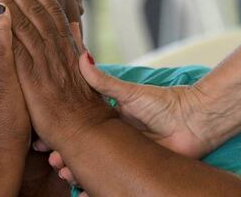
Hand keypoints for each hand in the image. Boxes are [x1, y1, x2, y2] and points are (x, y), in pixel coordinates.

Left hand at [0, 0, 116, 148]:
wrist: (86, 129)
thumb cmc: (82, 102)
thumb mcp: (85, 68)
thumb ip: (77, 43)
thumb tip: (74, 22)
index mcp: (68, 47)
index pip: (51, 11)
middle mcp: (57, 50)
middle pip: (37, 12)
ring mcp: (45, 64)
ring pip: (26, 25)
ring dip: (10, 1)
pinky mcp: (33, 80)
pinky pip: (17, 50)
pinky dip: (5, 30)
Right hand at [44, 55, 212, 186]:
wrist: (195, 121)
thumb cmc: (165, 103)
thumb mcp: (130, 93)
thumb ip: (104, 81)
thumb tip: (82, 57)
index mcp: (112, 119)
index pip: (81, 127)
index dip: (64, 133)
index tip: (45, 138)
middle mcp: (116, 138)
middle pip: (85, 149)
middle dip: (66, 155)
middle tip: (54, 160)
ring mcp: (125, 155)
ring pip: (95, 166)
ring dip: (78, 171)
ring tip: (66, 173)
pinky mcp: (136, 170)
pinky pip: (114, 180)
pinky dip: (99, 189)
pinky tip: (85, 193)